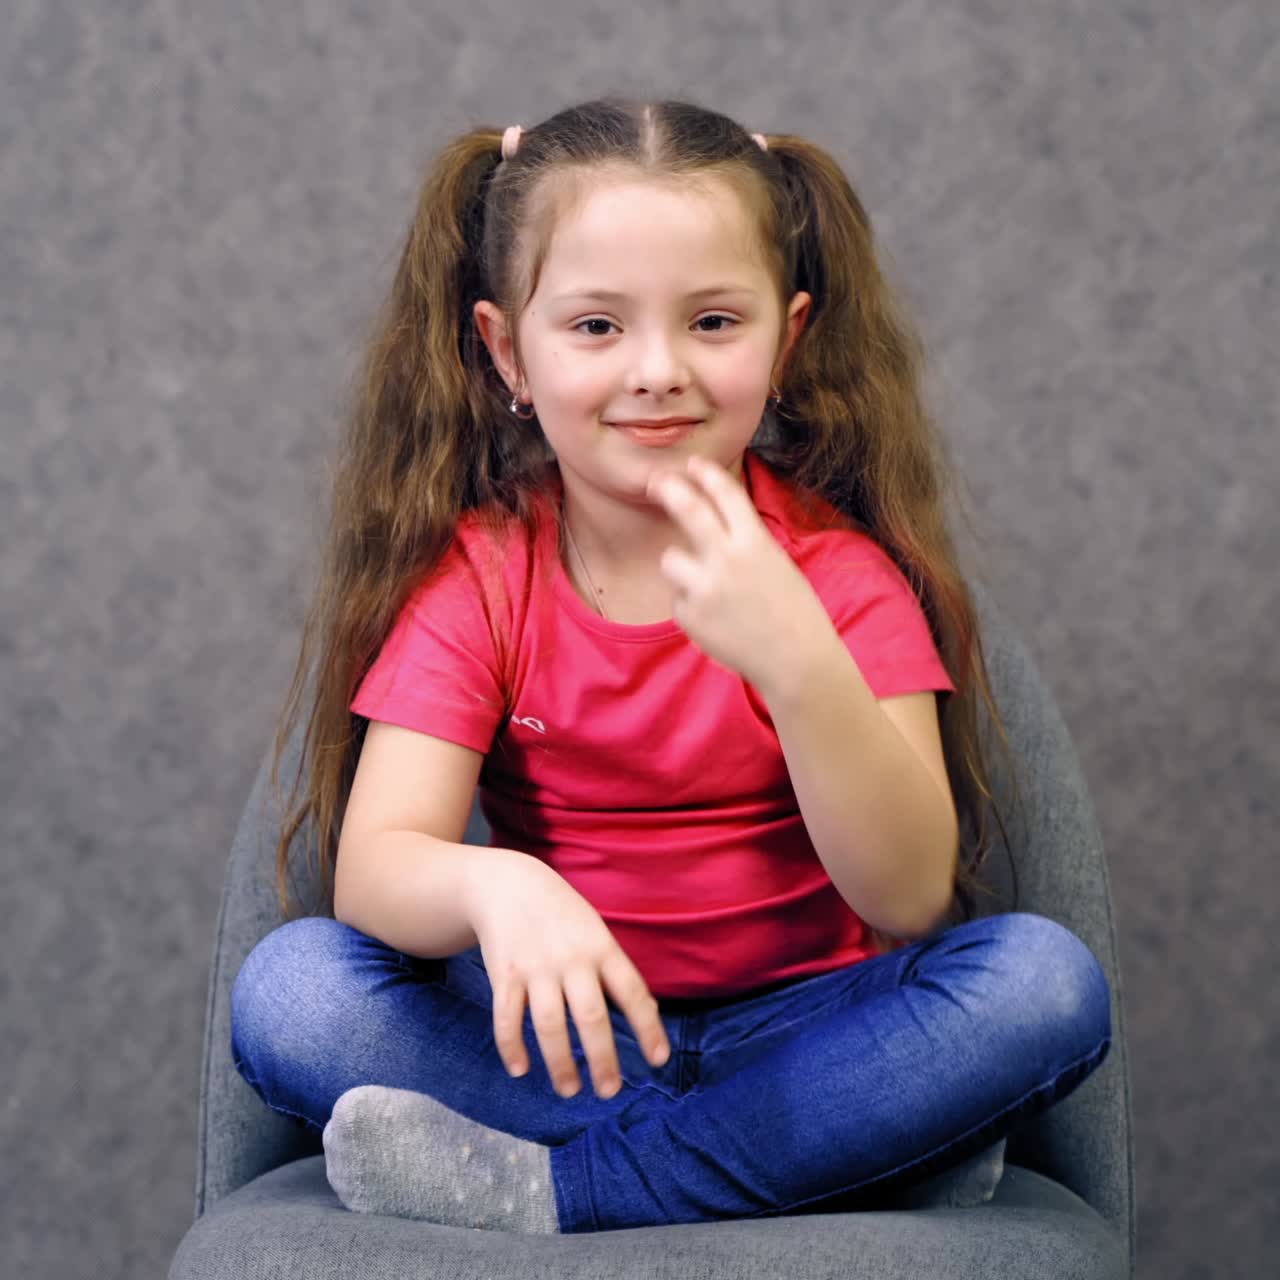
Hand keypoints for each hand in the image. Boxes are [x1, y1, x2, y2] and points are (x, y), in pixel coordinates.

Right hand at [466, 853, 670, 1098]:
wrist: (508, 884)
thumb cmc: (562, 915)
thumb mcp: (595, 931)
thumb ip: (614, 970)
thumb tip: (646, 1014)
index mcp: (601, 947)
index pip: (632, 992)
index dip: (648, 1028)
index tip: (659, 1061)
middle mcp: (571, 959)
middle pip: (591, 1017)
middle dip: (602, 1059)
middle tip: (610, 1091)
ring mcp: (536, 968)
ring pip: (550, 1025)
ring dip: (560, 1063)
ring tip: (569, 1090)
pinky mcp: (505, 974)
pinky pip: (507, 1018)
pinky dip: (512, 1047)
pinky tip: (521, 1069)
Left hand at [646, 453, 837, 694]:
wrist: (795, 660)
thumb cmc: (792, 611)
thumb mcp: (776, 563)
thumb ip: (743, 542)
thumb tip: (711, 521)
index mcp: (755, 542)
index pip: (726, 494)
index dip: (706, 475)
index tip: (692, 465)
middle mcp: (727, 559)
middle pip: (688, 510)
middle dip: (669, 490)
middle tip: (655, 481)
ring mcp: (704, 588)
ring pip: (670, 559)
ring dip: (681, 566)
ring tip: (708, 589)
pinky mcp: (689, 616)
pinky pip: (678, 599)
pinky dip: (692, 605)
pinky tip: (717, 620)